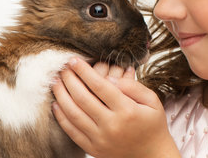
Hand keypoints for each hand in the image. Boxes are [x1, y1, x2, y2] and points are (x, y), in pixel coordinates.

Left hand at [51, 58, 179, 157]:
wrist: (151, 155)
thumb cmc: (152, 123)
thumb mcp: (152, 100)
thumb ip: (133, 86)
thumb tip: (110, 77)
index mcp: (127, 110)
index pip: (100, 86)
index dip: (85, 72)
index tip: (75, 60)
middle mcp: (111, 125)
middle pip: (83, 98)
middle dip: (70, 80)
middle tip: (62, 68)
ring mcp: (100, 139)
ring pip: (73, 114)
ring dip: (61, 96)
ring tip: (55, 82)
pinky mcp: (93, 149)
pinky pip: (72, 132)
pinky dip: (61, 117)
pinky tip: (57, 104)